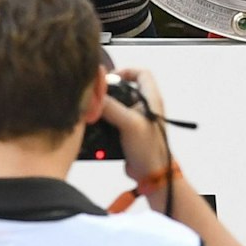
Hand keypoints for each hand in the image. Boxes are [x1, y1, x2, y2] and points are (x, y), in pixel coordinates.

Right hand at [100, 67, 172, 183]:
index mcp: (151, 99)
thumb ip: (111, 108)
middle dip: (110, 91)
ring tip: (93, 111)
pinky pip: (114, 120)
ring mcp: (137, 120)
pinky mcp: (129, 132)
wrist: (151, 174)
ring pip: (118, 105)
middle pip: (126, 88)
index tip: (109, 78)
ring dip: (106, 107)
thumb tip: (93, 97)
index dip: (126, 71)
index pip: (142, 73)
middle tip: (96, 96)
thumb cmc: (149, 149)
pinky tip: (95, 125)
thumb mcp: (129, 124)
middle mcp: (145, 107)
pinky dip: (105, 121)